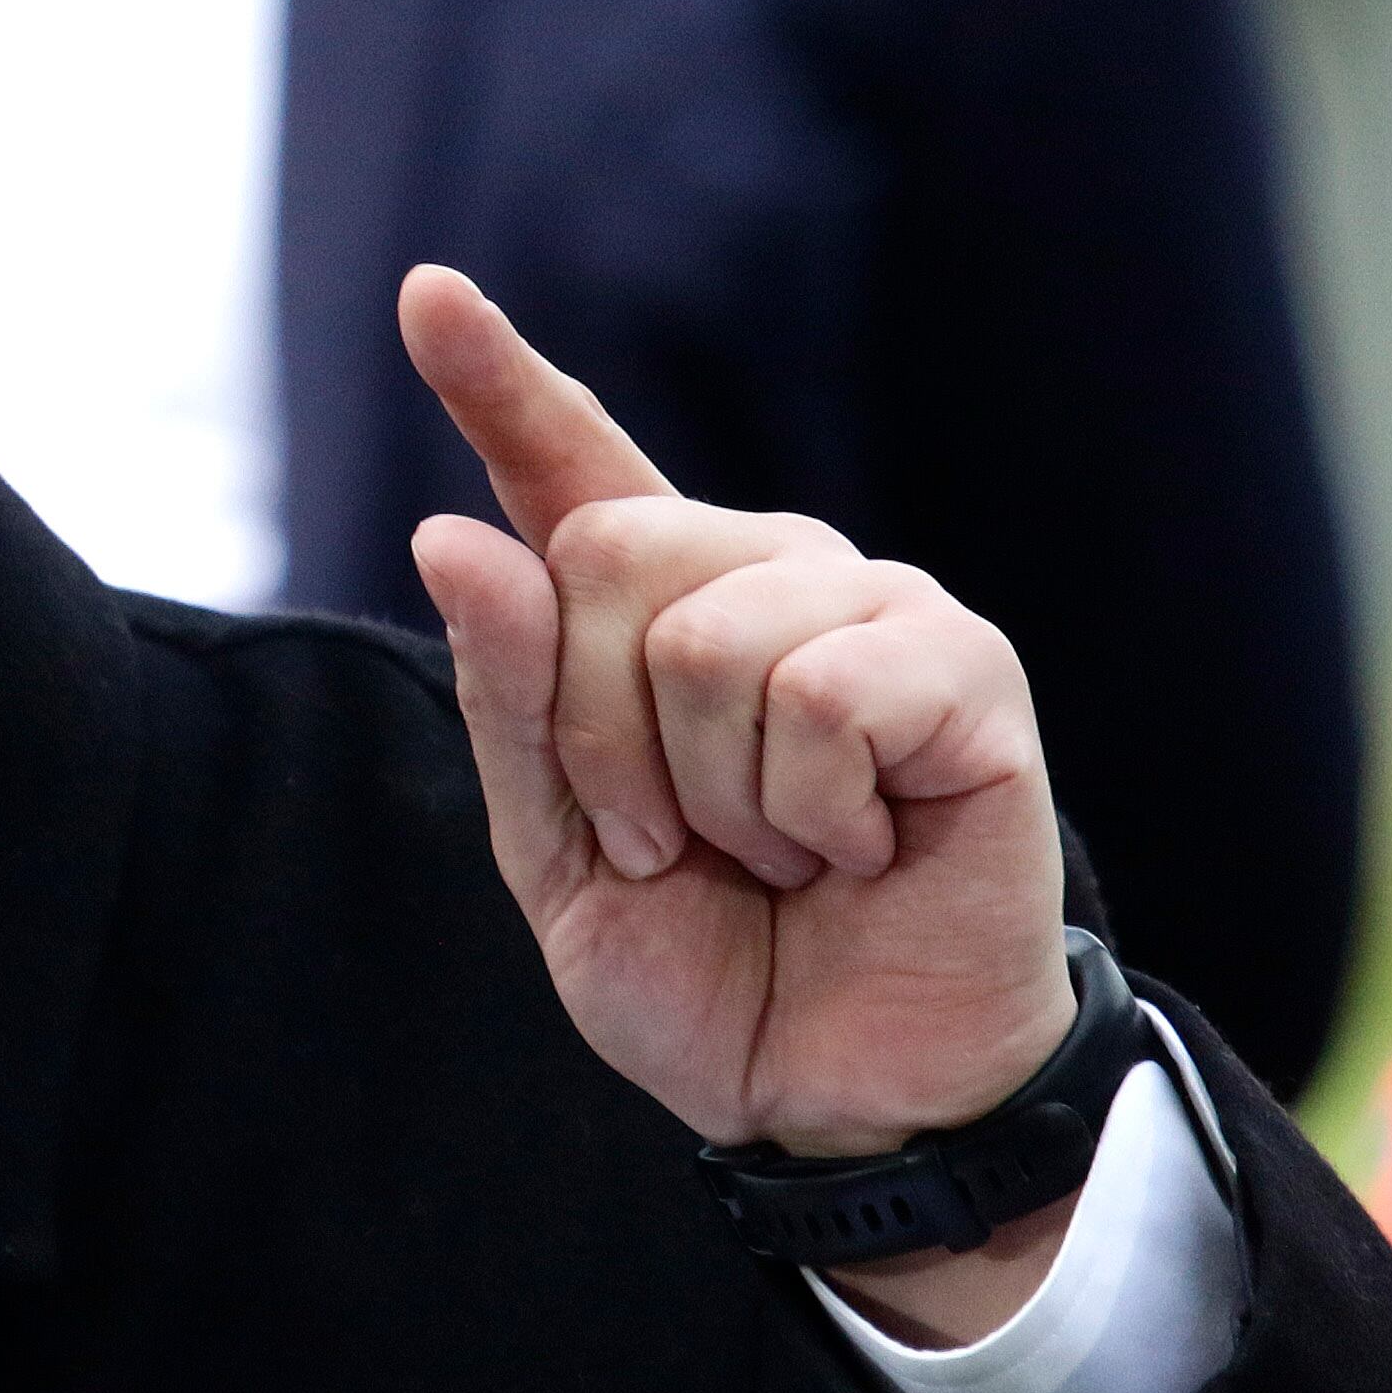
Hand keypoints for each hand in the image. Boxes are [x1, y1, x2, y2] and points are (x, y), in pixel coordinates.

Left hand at [397, 268, 1082, 1327]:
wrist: (837, 1098)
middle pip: (604, 553)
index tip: (427, 294)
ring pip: (705, 637)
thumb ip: (510, 694)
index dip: (495, 379)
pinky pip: (818, 694)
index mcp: (654, 610)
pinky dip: (812, 811)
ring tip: (784, 854)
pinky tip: (861, 849)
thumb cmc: (710, 964)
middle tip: (682, 840)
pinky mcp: (964, 669)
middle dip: (602, 737)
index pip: (569, 469)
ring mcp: (872, 607)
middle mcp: (764, 573)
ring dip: (716, 798)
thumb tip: (455, 531)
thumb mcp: (558, 849)